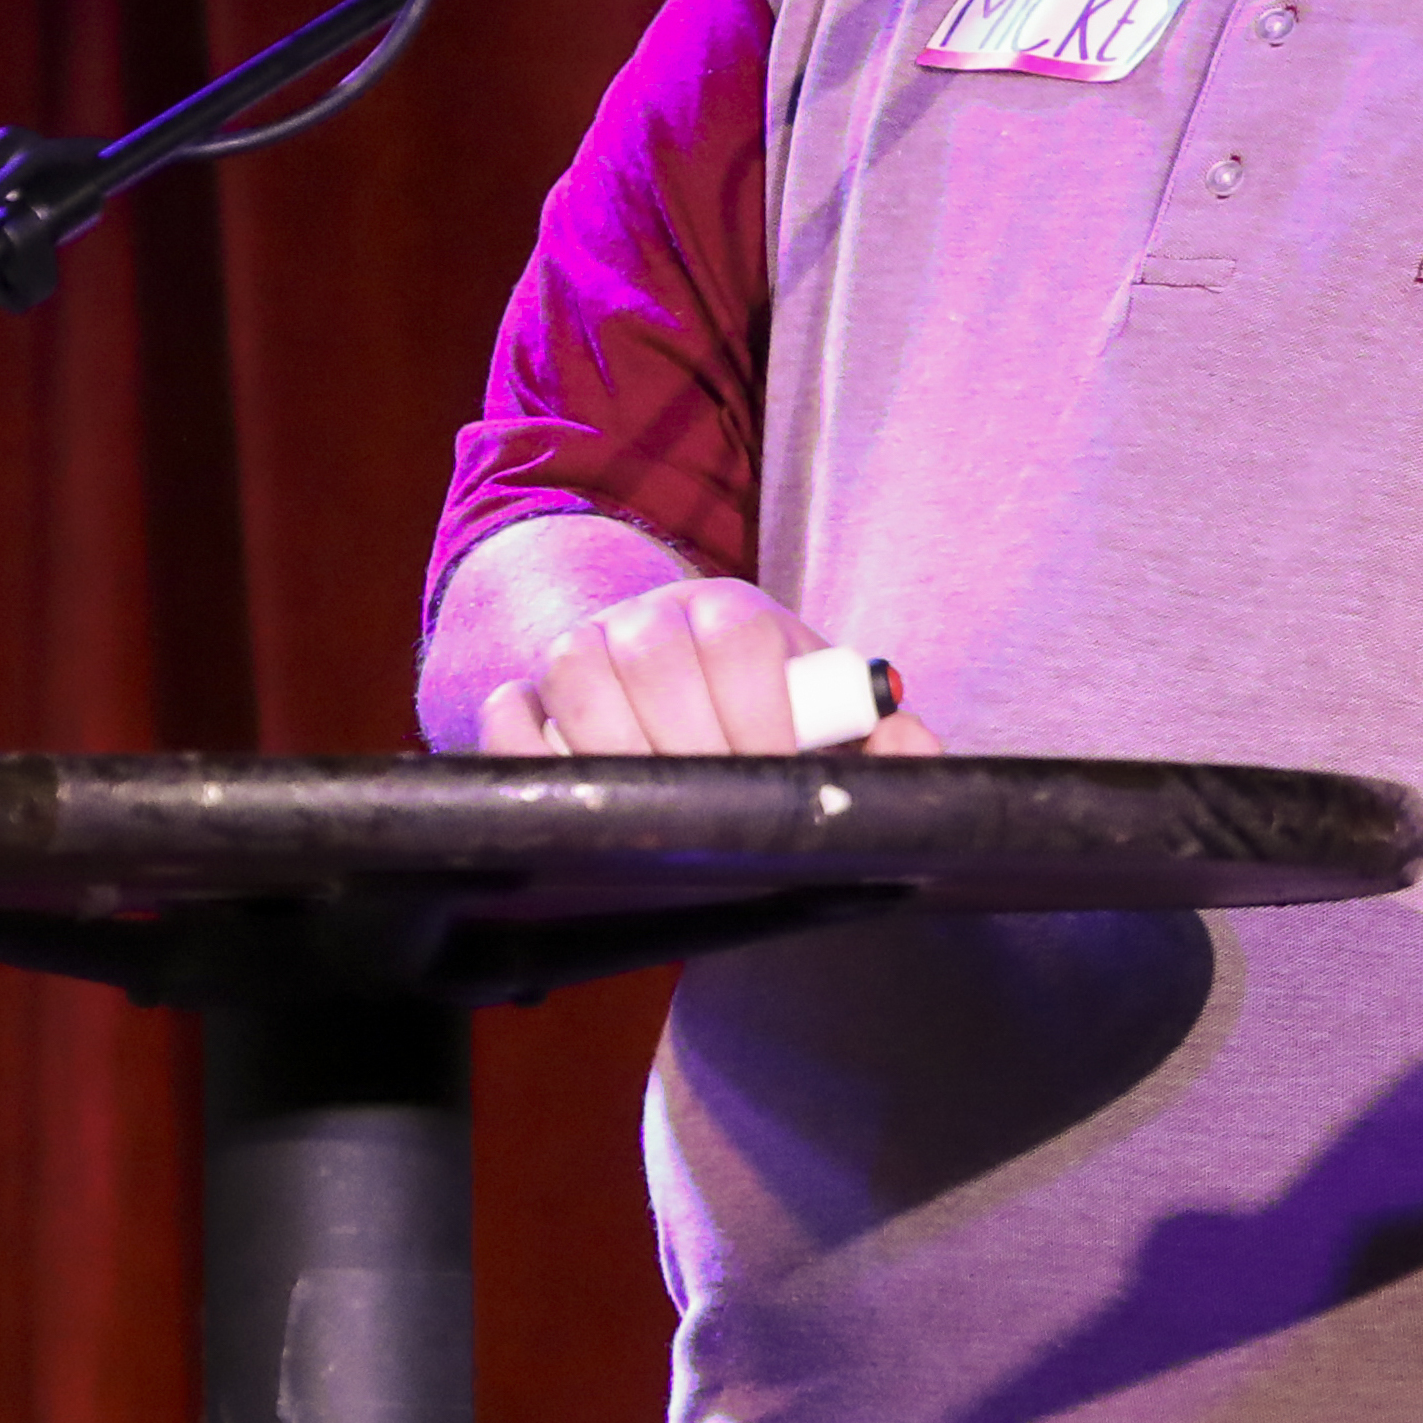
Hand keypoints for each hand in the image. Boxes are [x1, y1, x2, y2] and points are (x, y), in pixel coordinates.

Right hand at [467, 578, 950, 759]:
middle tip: (711, 806)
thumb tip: (915, 750)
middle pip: (653, 654)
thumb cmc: (767, 723)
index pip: (739, 636)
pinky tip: (575, 795)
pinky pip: (507, 707)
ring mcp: (581, 648)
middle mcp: (651, 617)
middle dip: (687, 741)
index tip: (771, 771)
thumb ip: (884, 742)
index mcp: (733, 613)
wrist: (678, 699)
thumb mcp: (829, 726)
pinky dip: (527, 748)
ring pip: (574, 668)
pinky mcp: (525, 693)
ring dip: (611, 746)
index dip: (757, 708)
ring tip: (649, 809)